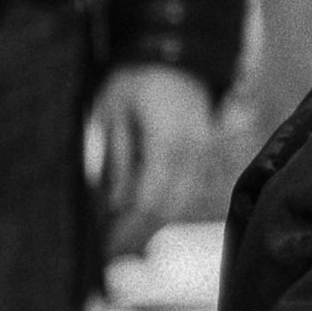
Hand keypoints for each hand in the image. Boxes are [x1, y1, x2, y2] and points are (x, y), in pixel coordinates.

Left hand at [86, 64, 213, 259]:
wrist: (176, 52)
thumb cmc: (136, 79)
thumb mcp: (112, 113)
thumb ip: (114, 160)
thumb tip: (111, 206)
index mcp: (168, 144)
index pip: (149, 201)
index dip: (128, 231)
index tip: (107, 254)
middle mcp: (192, 153)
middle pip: (168, 208)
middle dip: (140, 235)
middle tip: (112, 259)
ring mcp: (203, 152)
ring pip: (180, 201)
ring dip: (152, 223)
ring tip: (123, 241)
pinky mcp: (204, 152)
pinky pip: (186, 188)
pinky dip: (164, 206)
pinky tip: (142, 215)